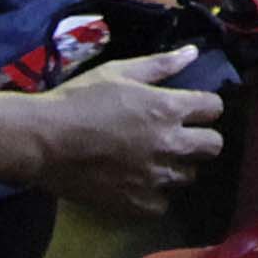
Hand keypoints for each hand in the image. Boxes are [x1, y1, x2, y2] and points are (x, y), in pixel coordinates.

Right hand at [13, 56, 224, 218]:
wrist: (43, 141)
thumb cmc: (79, 99)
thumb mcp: (118, 72)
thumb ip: (160, 65)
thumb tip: (193, 53)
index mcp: (168, 108)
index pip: (214, 108)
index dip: (204, 106)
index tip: (190, 108)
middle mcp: (170, 144)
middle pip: (213, 146)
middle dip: (201, 138)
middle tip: (179, 136)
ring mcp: (156, 178)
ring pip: (189, 175)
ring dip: (177, 166)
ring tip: (154, 160)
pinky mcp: (138, 204)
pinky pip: (163, 203)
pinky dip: (154, 194)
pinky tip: (137, 182)